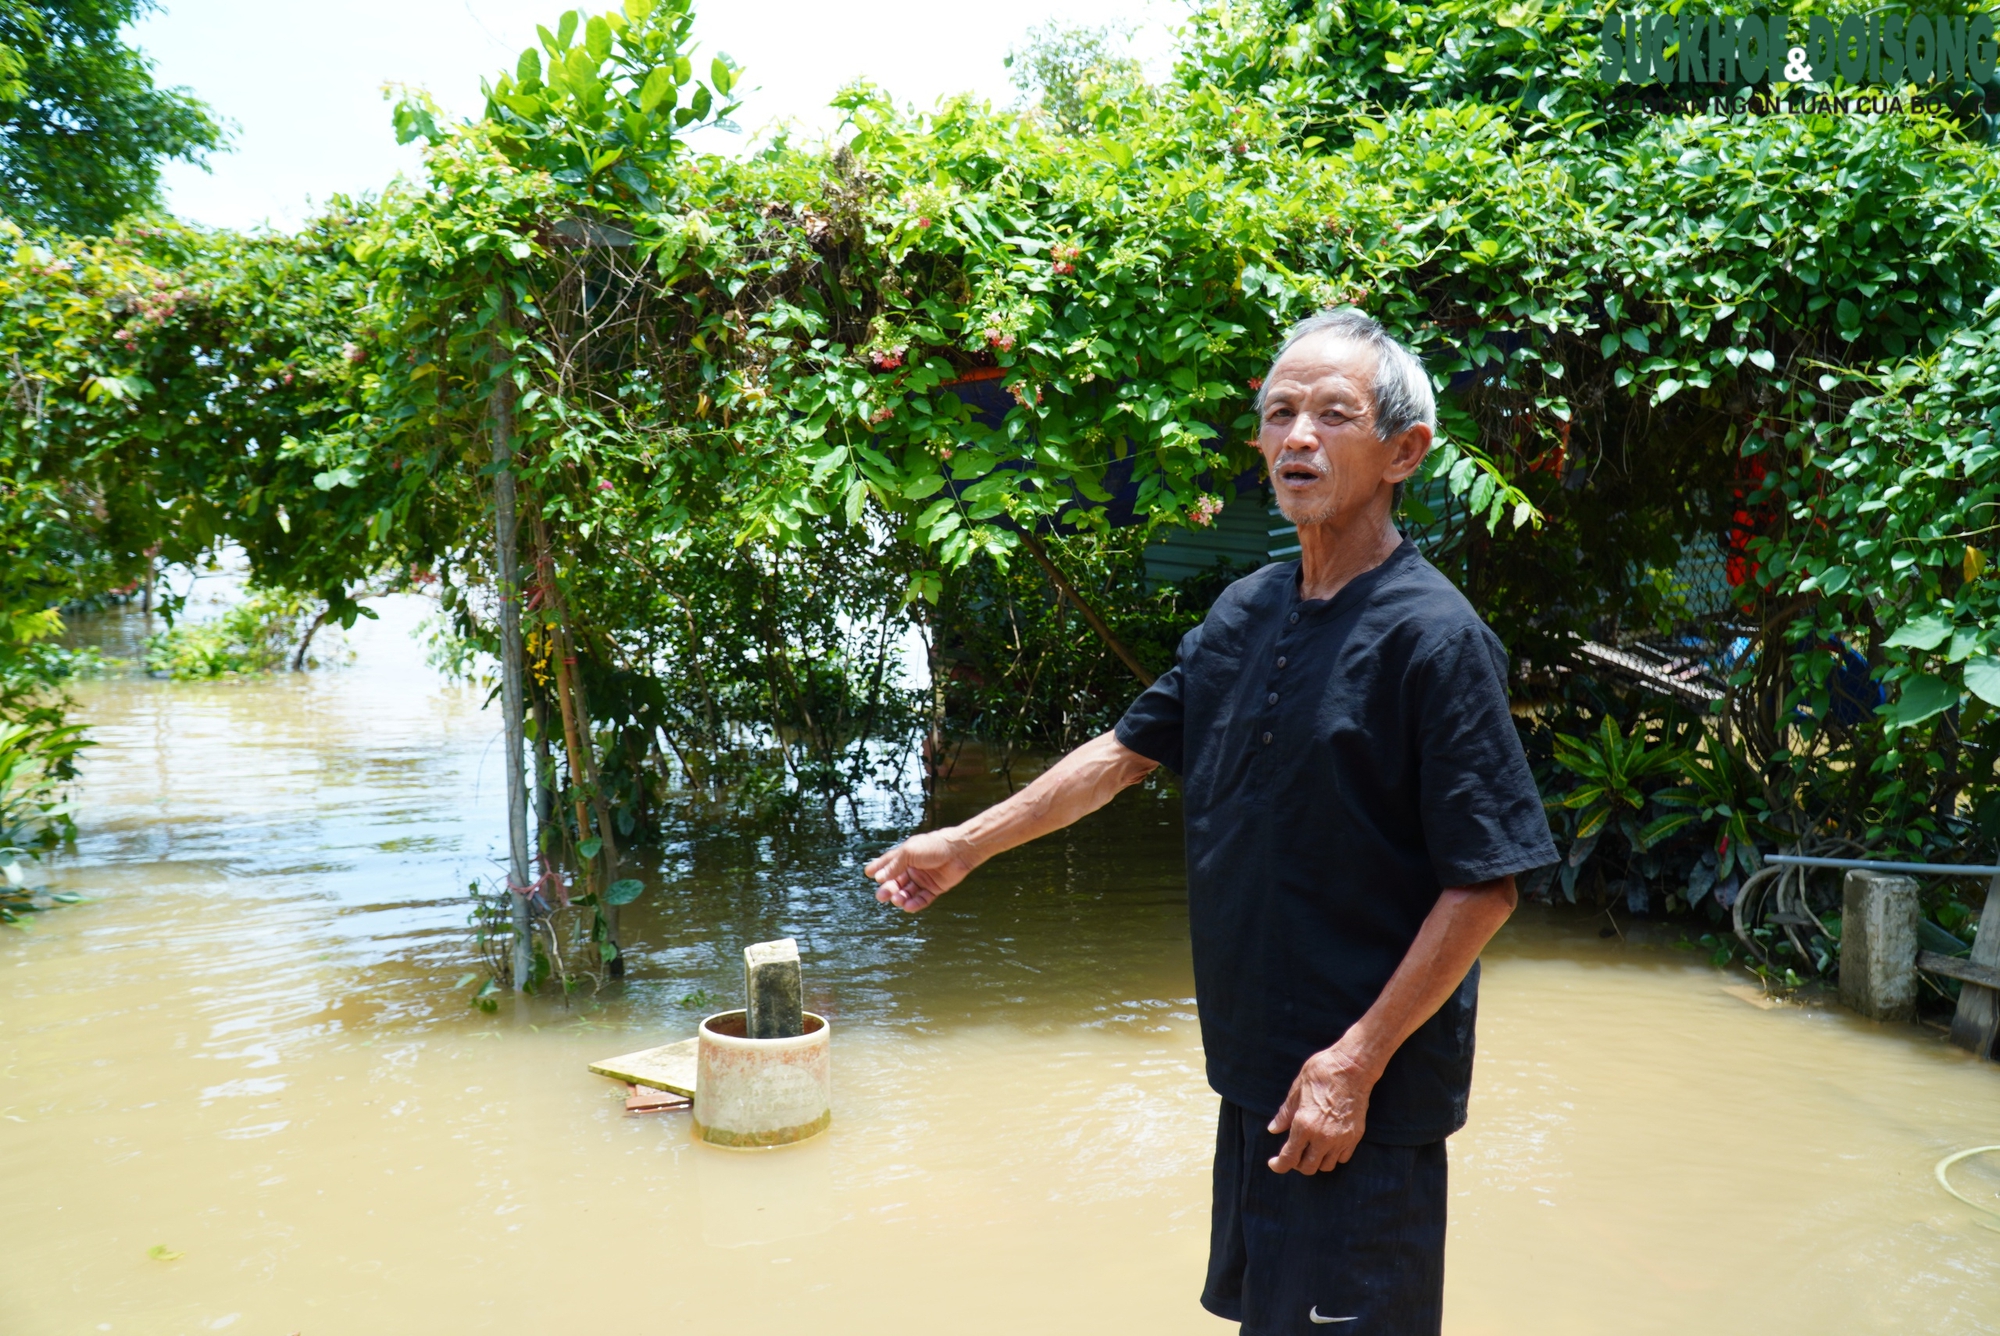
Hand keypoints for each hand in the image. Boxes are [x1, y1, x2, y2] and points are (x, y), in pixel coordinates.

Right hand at [865, 828, 977, 911]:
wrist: (960, 851)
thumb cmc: (934, 846)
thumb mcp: (909, 852)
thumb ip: (894, 865)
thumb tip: (878, 878)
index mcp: (906, 856)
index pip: (888, 864)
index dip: (878, 869)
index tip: (868, 874)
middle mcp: (913, 868)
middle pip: (896, 882)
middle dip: (888, 889)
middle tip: (882, 896)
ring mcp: (924, 879)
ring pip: (907, 892)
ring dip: (900, 898)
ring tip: (897, 900)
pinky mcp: (935, 888)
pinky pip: (922, 899)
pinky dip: (914, 904)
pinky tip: (908, 906)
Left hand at [1267, 1043, 1375, 1174]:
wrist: (1353, 1067)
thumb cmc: (1322, 1072)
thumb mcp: (1297, 1089)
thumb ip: (1285, 1113)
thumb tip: (1273, 1129)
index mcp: (1304, 1125)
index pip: (1289, 1157)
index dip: (1279, 1165)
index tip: (1273, 1164)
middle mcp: (1323, 1137)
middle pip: (1308, 1167)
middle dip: (1297, 1164)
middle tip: (1293, 1152)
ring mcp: (1341, 1139)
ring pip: (1326, 1166)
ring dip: (1315, 1161)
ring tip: (1310, 1149)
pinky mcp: (1355, 1136)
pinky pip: (1342, 1158)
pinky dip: (1332, 1156)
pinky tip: (1327, 1145)